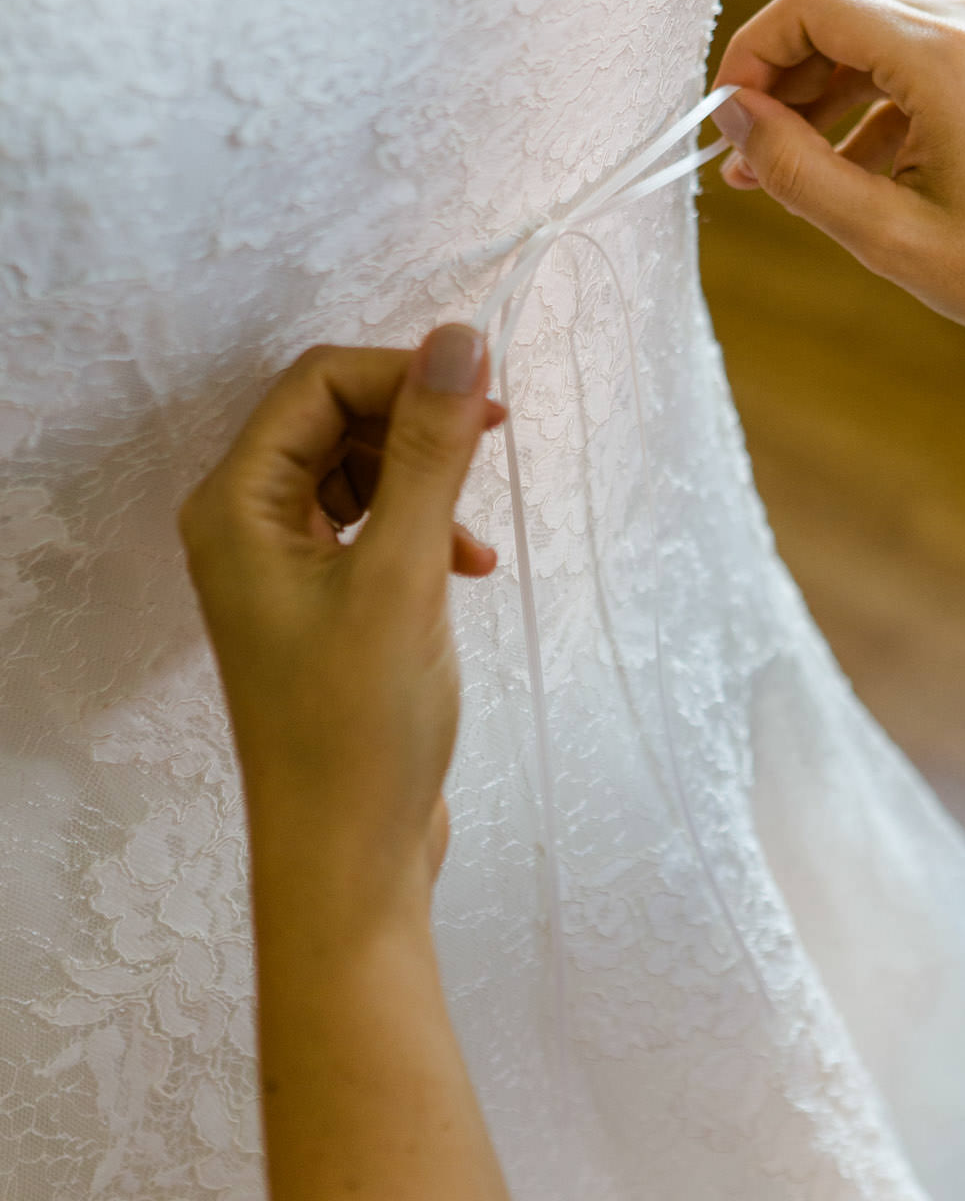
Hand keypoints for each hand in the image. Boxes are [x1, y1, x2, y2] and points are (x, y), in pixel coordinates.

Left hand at [178, 326, 503, 929]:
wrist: (348, 860)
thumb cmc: (358, 728)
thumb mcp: (402, 574)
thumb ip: (427, 451)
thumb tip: (456, 340)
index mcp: (236, 508)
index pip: (316, 384)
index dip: (401, 374)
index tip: (484, 399)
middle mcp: (246, 528)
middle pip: (334, 419)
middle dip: (415, 422)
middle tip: (493, 439)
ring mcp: (282, 570)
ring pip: (360, 472)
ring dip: (426, 480)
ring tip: (477, 528)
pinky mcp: (322, 607)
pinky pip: (372, 528)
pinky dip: (425, 529)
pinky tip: (472, 566)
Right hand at [711, 0, 964, 368]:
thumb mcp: (886, 235)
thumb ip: (796, 169)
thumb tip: (733, 116)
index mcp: (947, 59)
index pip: (812, 6)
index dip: (752, 55)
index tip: (728, 119)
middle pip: (844, 16)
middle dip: (786, 83)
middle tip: (750, 160)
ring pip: (880, 37)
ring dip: (828, 97)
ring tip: (793, 174)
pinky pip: (924, 58)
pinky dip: (880, 103)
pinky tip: (863, 172)